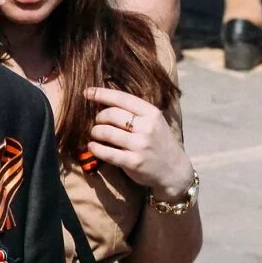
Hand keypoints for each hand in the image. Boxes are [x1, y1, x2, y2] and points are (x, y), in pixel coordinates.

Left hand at [82, 86, 193, 200]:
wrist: (174, 170)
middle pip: (111, 114)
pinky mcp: (133, 162)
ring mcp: (140, 145)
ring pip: (106, 132)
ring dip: (95, 132)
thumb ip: (135, 112)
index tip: (87, 92)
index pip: (122, 98)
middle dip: (99, 117)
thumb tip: (104, 101)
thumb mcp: (154, 122)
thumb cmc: (159, 142)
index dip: (102, 94)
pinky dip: (95, 148)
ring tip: (96, 134)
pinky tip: (92, 146)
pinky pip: (106, 153)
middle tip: (98, 122)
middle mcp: (147, 127)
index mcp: (152, 113)